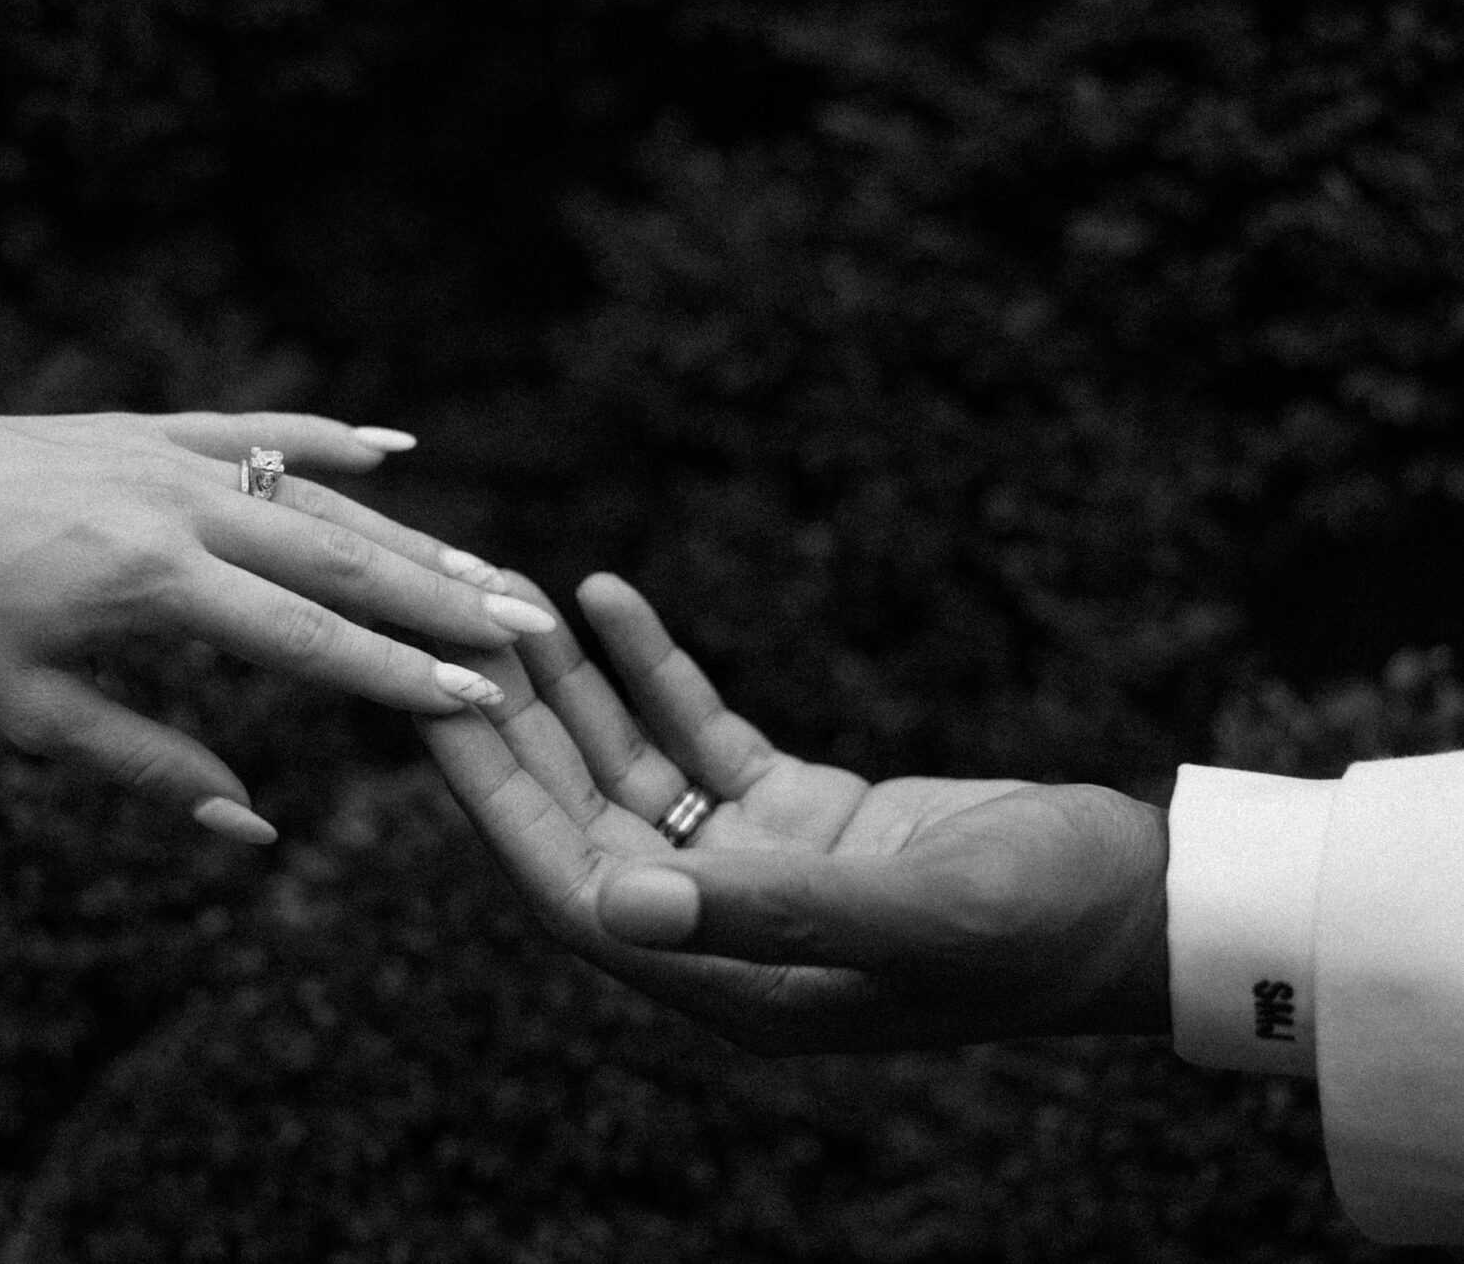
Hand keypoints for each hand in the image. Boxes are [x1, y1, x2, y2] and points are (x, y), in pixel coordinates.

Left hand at [0, 399, 553, 841]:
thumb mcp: (26, 714)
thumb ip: (150, 766)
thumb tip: (254, 829)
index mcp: (152, 585)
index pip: (308, 640)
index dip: (399, 675)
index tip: (481, 698)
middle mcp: (177, 508)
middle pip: (339, 558)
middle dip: (441, 598)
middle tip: (529, 625)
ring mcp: (165, 455)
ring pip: (313, 496)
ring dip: (407, 534)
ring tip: (485, 565)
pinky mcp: (141, 427)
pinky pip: (254, 431)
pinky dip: (325, 439)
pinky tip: (392, 448)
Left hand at [416, 572, 1169, 1052]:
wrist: (1146, 900)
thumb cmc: (1045, 923)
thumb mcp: (911, 910)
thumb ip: (766, 910)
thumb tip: (615, 906)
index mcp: (730, 981)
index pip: (569, 887)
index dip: (493, 799)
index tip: (429, 706)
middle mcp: (725, 930)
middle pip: (581, 819)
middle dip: (514, 726)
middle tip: (445, 628)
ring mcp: (758, 866)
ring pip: (629, 769)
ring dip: (570, 690)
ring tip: (511, 599)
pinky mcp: (800, 813)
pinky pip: (699, 733)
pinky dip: (656, 671)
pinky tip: (609, 596)